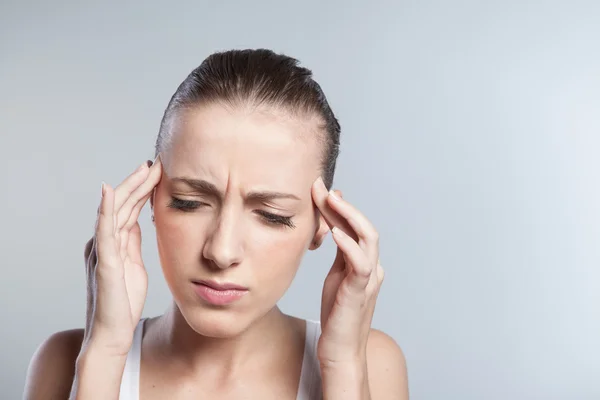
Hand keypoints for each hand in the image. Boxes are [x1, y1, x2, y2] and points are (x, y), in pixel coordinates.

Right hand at [82, 156, 161, 355]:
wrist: (113, 332)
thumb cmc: (123, 301)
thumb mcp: (133, 264)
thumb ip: (132, 243)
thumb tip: (139, 221)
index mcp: (115, 242)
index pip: (130, 208)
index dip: (142, 189)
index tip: (159, 172)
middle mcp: (105, 241)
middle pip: (123, 204)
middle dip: (139, 182)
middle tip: (155, 162)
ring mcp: (102, 249)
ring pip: (116, 210)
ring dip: (129, 187)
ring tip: (143, 168)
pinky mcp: (103, 261)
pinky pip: (104, 230)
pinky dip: (106, 209)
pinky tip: (110, 191)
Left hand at [311, 177, 383, 367]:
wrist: (341, 349)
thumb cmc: (338, 314)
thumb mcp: (336, 276)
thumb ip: (339, 253)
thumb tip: (332, 226)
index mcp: (365, 262)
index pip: (354, 226)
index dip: (339, 206)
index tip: (320, 189)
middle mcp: (371, 266)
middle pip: (362, 226)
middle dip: (342, 205)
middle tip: (321, 187)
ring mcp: (369, 279)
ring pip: (367, 238)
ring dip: (348, 216)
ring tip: (328, 200)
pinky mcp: (360, 292)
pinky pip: (359, 263)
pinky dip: (349, 244)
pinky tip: (333, 231)